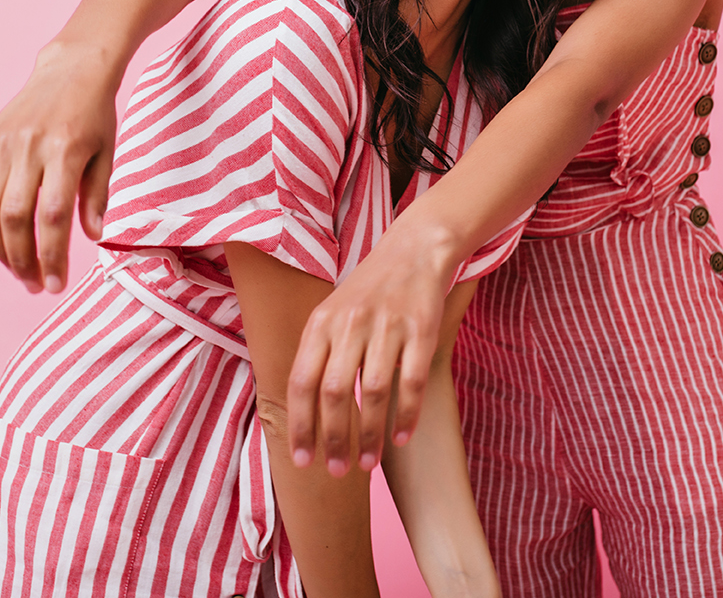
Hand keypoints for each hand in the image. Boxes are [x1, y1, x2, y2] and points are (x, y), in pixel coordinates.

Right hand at [0, 41, 119, 292]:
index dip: (51, 256)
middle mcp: (28, 147)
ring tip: (17, 268)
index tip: (56, 284)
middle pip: (13, 218)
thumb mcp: (108, 153)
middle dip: (22, 260)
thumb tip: (92, 238)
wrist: (70, 70)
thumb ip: (97, 196)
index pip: (52, 216)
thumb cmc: (95, 115)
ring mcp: (0, 143)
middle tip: (34, 285)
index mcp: (64, 150)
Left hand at [286, 231, 456, 475]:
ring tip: (368, 464)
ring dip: (369, 434)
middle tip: (338, 471)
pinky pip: (412, 382)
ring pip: (374, 392)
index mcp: (320, 323)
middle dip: (334, 439)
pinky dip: (406, 415)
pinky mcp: (421, 329)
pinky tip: (401, 438)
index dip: (300, 425)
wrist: (413, 251)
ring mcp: (387, 326)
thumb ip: (317, 356)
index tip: (303, 459)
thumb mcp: (331, 314)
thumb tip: (303, 416)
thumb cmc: (367, 293)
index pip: (302, 381)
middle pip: (334, 392)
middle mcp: (350, 324)